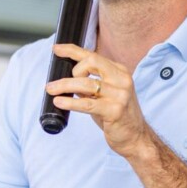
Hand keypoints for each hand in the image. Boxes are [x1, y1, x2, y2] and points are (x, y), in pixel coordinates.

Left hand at [46, 43, 153, 158]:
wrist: (136, 138)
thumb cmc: (117, 116)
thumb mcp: (107, 94)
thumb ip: (92, 83)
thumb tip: (67, 78)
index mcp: (120, 72)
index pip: (93, 55)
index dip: (72, 50)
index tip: (56, 49)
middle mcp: (122, 80)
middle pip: (91, 62)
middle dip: (72, 70)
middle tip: (61, 83)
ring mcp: (120, 95)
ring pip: (86, 83)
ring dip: (64, 85)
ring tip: (51, 89)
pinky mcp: (114, 111)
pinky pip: (87, 103)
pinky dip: (70, 102)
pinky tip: (59, 102)